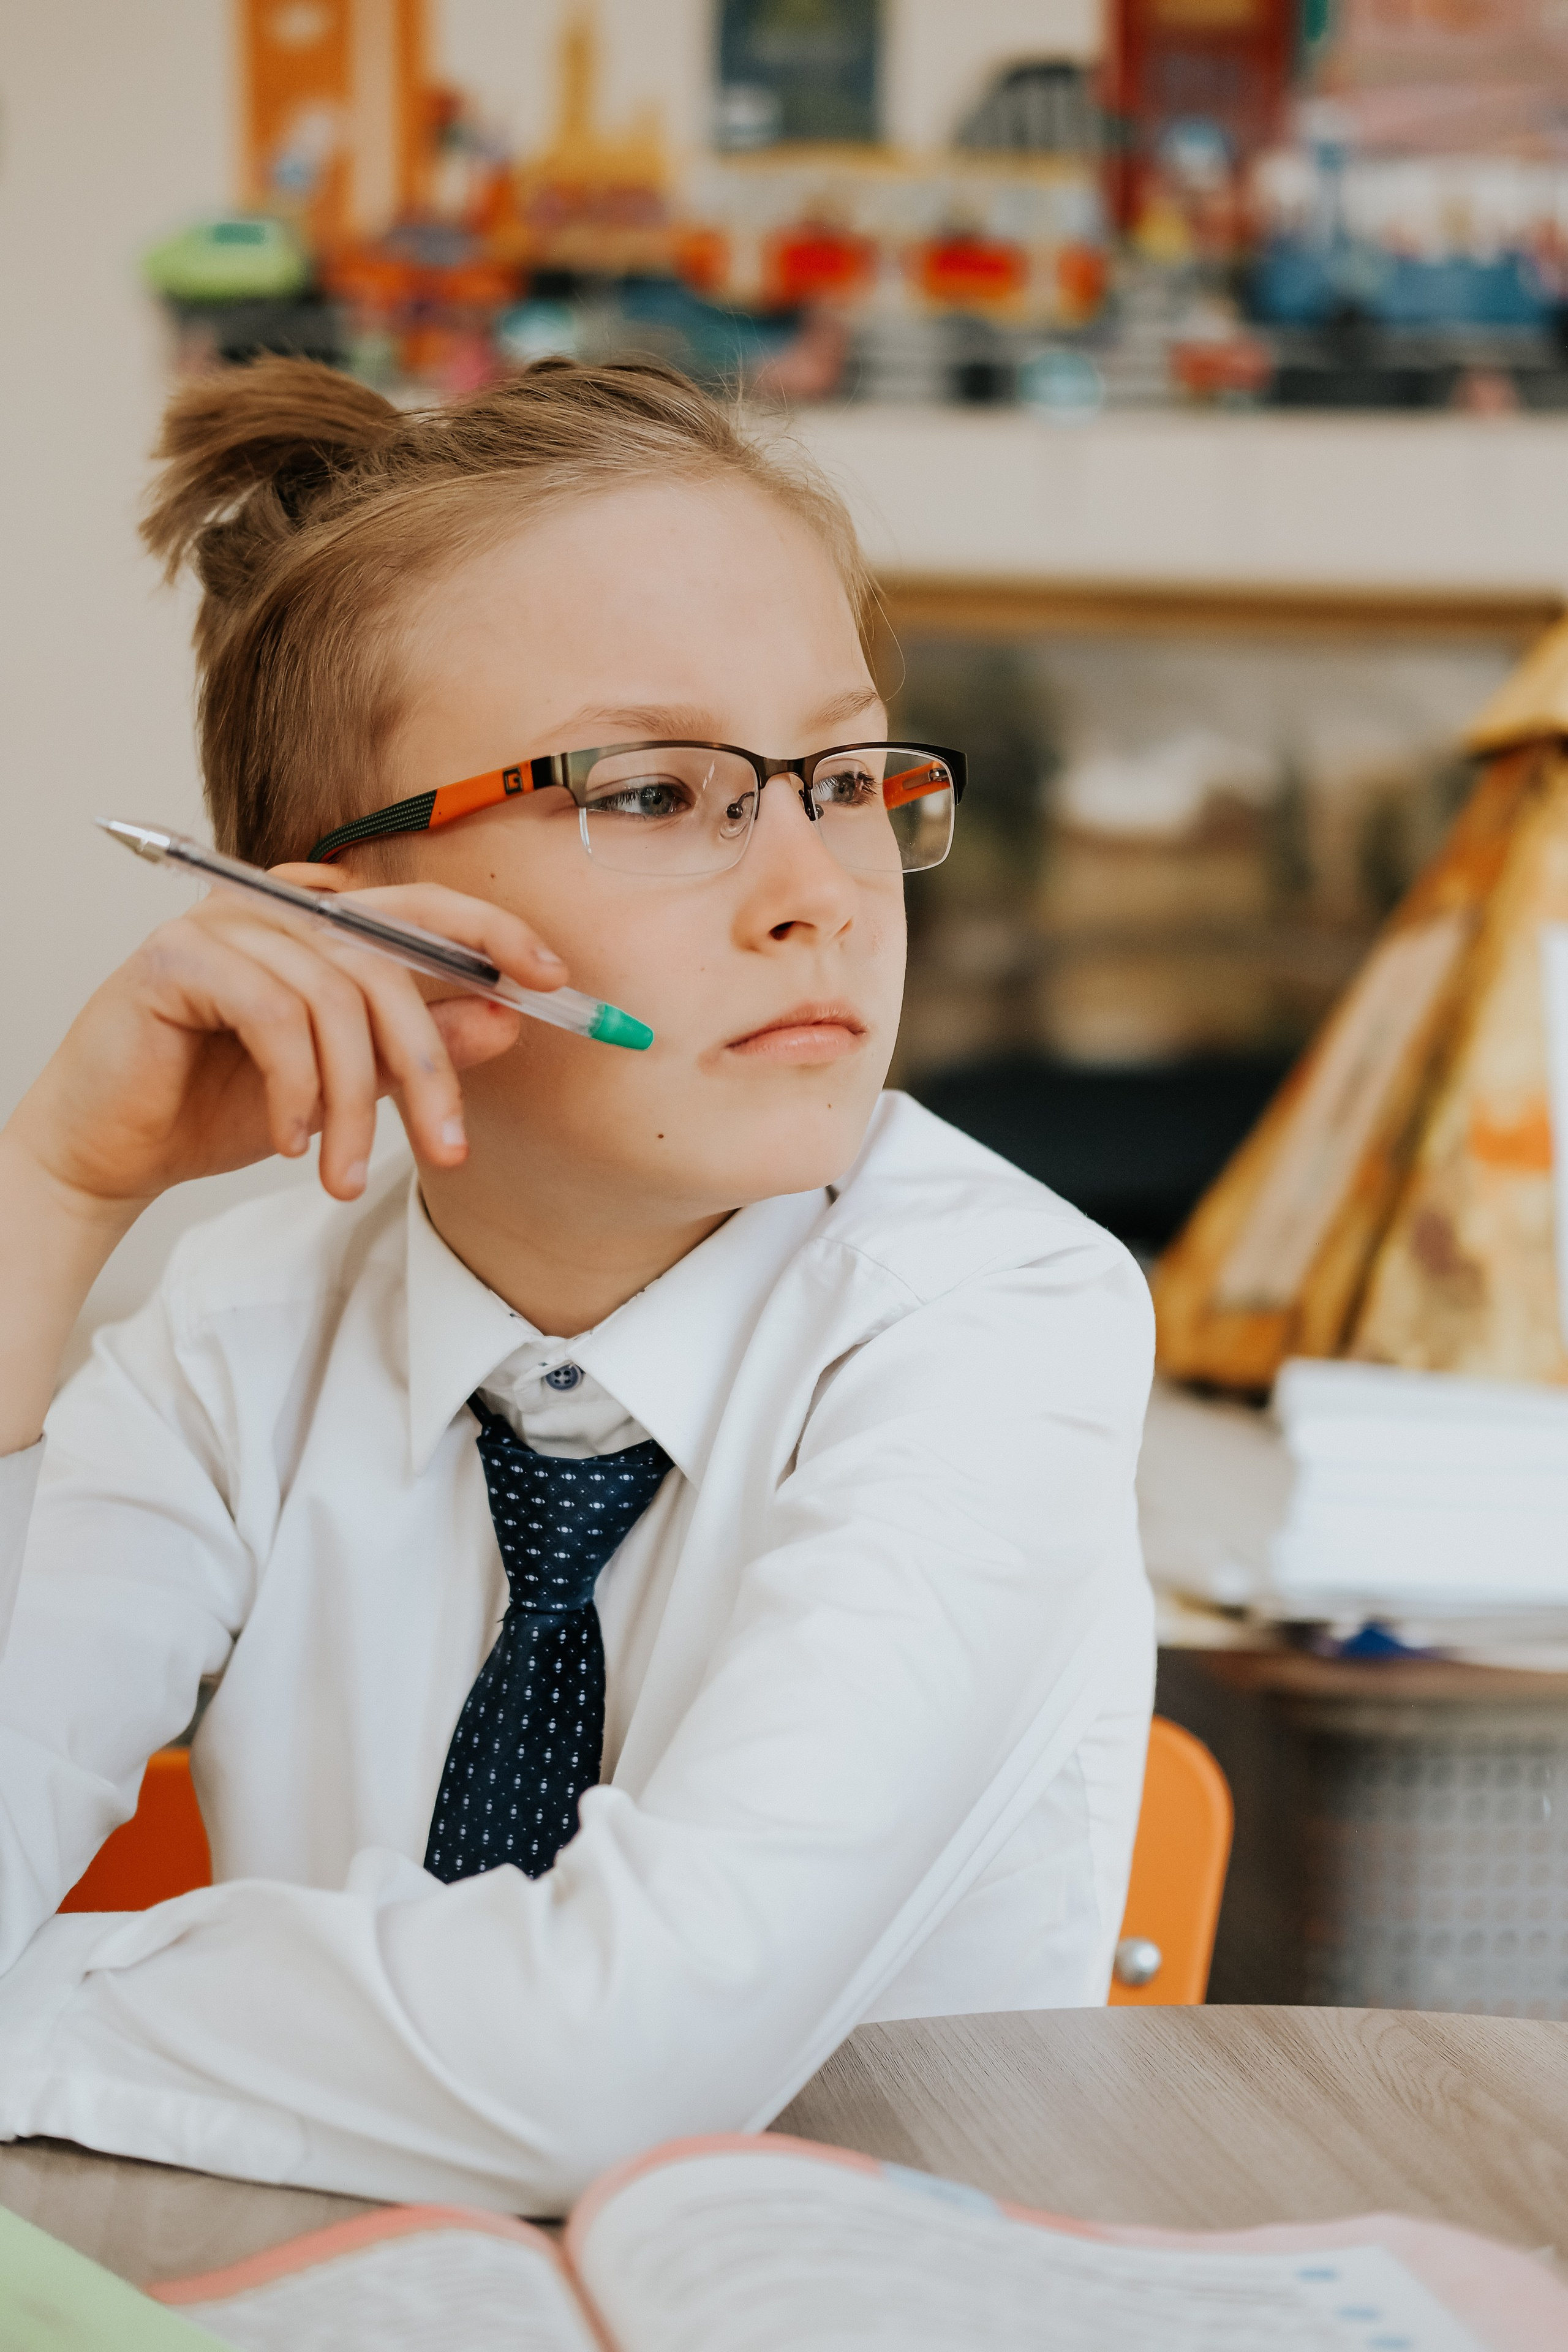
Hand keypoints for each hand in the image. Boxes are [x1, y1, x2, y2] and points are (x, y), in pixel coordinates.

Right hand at [6, 867, 563, 1213]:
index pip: (424, 909)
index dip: (494, 935)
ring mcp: (224, 923)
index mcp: (322, 924)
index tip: (554, 981)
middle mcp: (277, 908)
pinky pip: (275, 1020)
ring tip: (345, 1174)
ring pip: (337, 1004)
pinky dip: (295, 1091)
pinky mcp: (178, 957)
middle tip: (450, 1151)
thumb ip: (417, 1045)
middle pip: (391, 965)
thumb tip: (506, 1019)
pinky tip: (288, 1142)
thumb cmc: (221, 1106)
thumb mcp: (345, 1081)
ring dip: (355, 1105)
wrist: (113, 1148)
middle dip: (432, 1067)